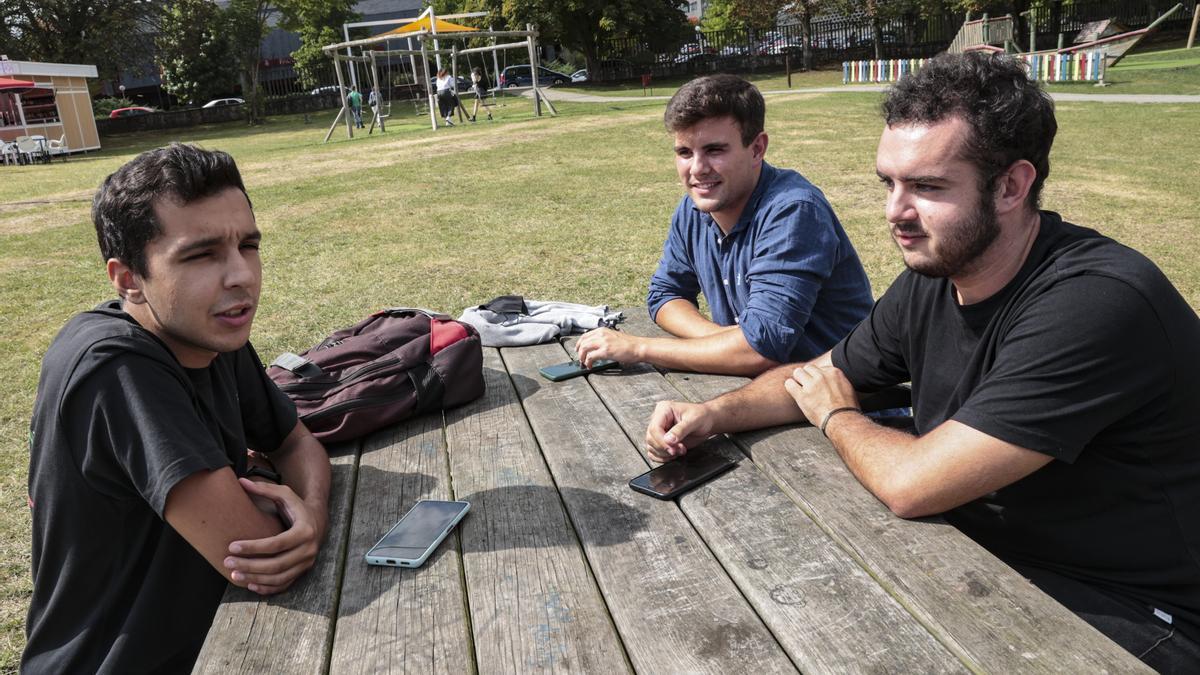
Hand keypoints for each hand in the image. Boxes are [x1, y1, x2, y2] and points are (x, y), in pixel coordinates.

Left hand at [223, 478, 327, 594]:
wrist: (318, 521)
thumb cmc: (297, 507)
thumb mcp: (285, 494)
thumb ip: (264, 488)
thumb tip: (241, 481)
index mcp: (304, 531)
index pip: (275, 544)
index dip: (253, 547)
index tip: (232, 546)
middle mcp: (308, 550)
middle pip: (276, 565)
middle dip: (250, 566)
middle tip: (228, 562)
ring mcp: (306, 563)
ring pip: (279, 578)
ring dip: (255, 579)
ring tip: (234, 574)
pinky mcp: (303, 571)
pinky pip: (284, 585)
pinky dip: (267, 588)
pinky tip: (250, 585)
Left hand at [576, 328, 641, 367]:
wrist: (638, 347)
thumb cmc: (629, 344)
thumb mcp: (613, 337)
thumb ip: (604, 339)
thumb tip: (596, 348)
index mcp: (602, 330)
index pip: (585, 335)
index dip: (579, 344)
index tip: (578, 350)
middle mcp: (601, 334)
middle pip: (583, 342)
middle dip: (579, 352)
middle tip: (580, 359)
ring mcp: (603, 342)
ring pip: (584, 349)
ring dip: (582, 357)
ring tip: (584, 363)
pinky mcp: (605, 351)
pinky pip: (590, 357)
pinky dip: (588, 362)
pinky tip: (590, 366)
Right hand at [644, 400, 714, 461]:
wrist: (707, 421)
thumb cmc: (702, 416)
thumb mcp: (694, 420)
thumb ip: (680, 430)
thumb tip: (668, 440)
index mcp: (663, 409)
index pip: (654, 428)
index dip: (661, 441)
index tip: (673, 448)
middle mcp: (658, 419)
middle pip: (651, 438)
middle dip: (665, 448)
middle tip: (680, 450)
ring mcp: (659, 430)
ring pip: (651, 446)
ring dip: (665, 453)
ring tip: (680, 451)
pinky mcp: (661, 440)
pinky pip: (653, 452)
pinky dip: (662, 457)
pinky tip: (674, 455)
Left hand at [783, 363, 858, 427]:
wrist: (843, 420)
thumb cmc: (846, 408)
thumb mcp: (846, 388)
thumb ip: (836, 381)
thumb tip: (829, 381)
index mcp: (834, 372)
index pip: (819, 368)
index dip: (817, 377)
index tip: (818, 385)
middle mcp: (822, 375)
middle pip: (807, 368)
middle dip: (807, 376)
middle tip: (808, 387)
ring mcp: (811, 385)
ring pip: (797, 372)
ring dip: (798, 380)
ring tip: (801, 390)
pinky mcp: (802, 395)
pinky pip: (789, 384)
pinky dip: (790, 387)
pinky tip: (795, 393)